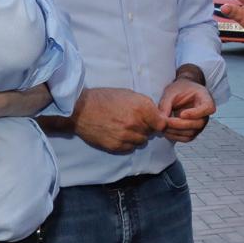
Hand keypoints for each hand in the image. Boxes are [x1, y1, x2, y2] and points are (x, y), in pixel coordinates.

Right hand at [43, 87, 167, 152]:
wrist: (81, 109)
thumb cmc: (105, 98)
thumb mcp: (129, 94)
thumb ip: (145, 105)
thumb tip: (158, 116)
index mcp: (141, 108)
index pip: (162, 124)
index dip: (159, 122)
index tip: (155, 121)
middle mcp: (135, 123)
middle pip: (151, 133)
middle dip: (146, 127)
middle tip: (135, 121)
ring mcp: (126, 136)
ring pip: (141, 141)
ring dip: (137, 136)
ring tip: (125, 127)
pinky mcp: (116, 146)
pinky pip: (130, 148)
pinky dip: (127, 143)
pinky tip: (118, 133)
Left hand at [158, 78, 215, 142]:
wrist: (181, 92)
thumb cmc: (179, 89)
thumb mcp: (171, 92)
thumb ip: (166, 104)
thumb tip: (161, 119)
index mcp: (205, 98)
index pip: (208, 108)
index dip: (196, 113)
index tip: (182, 113)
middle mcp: (205, 114)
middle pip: (199, 123)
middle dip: (181, 124)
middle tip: (166, 121)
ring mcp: (200, 124)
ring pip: (191, 133)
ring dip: (176, 131)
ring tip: (163, 125)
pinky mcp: (193, 131)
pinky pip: (186, 138)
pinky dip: (175, 136)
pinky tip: (165, 130)